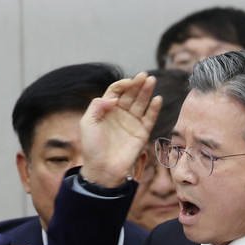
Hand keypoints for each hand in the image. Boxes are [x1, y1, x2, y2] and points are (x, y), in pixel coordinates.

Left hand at [79, 72, 161, 186]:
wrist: (102, 169)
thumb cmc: (92, 148)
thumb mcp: (87, 124)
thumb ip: (96, 106)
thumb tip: (114, 98)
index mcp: (106, 110)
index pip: (116, 91)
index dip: (122, 84)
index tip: (127, 82)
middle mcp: (120, 114)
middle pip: (130, 94)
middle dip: (137, 84)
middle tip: (145, 75)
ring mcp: (131, 123)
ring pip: (141, 103)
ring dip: (146, 91)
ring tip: (151, 81)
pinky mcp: (141, 133)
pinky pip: (149, 118)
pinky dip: (154, 109)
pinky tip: (157, 99)